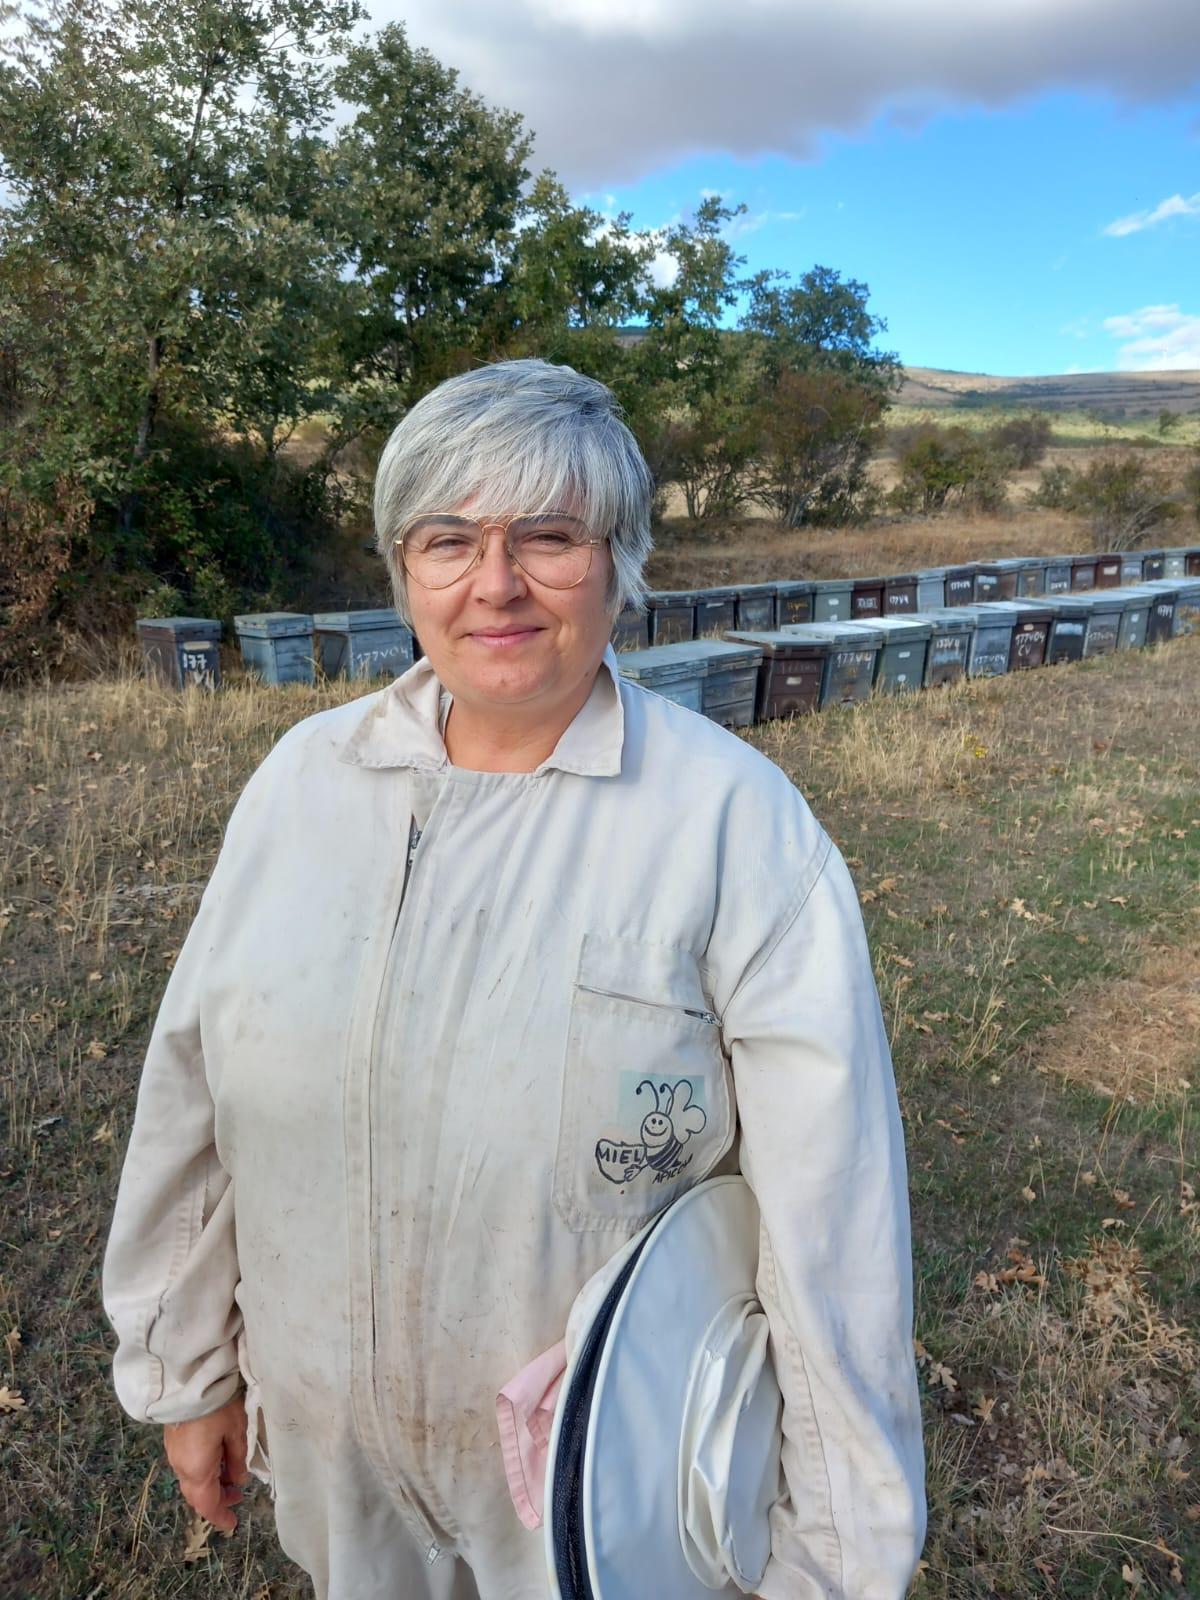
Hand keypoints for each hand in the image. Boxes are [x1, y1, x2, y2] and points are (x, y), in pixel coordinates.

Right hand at [163, 1393, 249, 1531]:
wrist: (189, 1378)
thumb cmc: (218, 1406)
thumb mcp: (236, 1432)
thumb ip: (238, 1460)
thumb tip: (237, 1480)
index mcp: (197, 1470)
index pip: (207, 1504)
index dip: (220, 1516)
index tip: (232, 1524)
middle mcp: (181, 1466)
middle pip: (197, 1493)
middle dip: (217, 1499)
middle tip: (237, 1497)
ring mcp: (174, 1453)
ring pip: (192, 1479)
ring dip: (210, 1483)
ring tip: (231, 1477)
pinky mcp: (173, 1440)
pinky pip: (188, 1465)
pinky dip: (203, 1470)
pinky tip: (217, 1460)